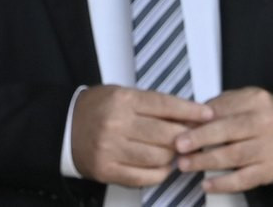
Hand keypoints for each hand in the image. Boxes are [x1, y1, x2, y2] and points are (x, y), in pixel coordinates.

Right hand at [70, 85, 212, 187]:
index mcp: (123, 100)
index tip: (208, 115)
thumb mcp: (125, 95)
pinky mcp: (105, 171)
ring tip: (176, 151)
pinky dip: (159, 173)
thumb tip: (191, 114)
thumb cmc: (100, 109)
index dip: (191, 111)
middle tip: (195, 137)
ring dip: (174, 156)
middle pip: (166, 134)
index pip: (166, 105)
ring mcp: (109, 150)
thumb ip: (155, 104)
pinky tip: (163, 166)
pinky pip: (143, 177)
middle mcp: (116, 124)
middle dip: (186, 137)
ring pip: (158, 157)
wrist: (65, 127)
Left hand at [172, 86, 272, 192]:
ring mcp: (270, 146)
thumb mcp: (240, 103)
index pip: (223, 108)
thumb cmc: (255, 119)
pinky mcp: (269, 169)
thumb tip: (187, 123)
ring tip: (184, 164)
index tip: (178, 128)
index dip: (199, 120)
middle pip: (228, 130)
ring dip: (205, 161)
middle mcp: (266, 121)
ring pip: (233, 155)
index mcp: (257, 100)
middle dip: (200, 138)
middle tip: (179, 145)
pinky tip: (206, 184)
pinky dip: (223, 183)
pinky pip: (243, 179)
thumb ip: (217, 109)